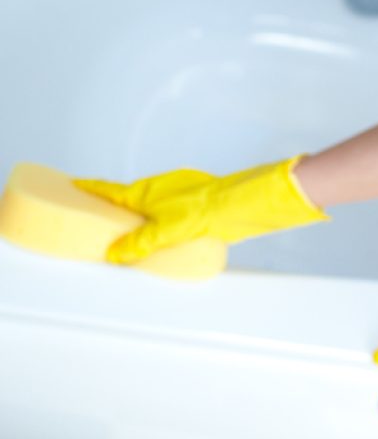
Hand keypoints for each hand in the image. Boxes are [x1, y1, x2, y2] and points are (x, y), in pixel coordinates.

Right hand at [72, 154, 329, 263]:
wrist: (241, 202)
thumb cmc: (205, 211)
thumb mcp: (164, 232)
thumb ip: (139, 243)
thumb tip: (115, 254)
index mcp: (146, 191)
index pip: (110, 190)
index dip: (91, 188)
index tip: (75, 184)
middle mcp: (160, 188)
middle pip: (130, 196)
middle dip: (115, 205)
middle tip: (100, 216)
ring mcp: (178, 192)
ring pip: (150, 203)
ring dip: (140, 214)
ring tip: (131, 232)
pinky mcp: (195, 199)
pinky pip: (168, 208)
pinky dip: (160, 218)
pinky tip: (165, 233)